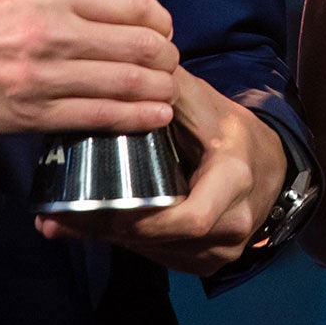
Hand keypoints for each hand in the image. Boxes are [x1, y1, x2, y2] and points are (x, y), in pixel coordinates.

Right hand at [0, 0, 177, 137]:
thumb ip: (69, 1)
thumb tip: (119, 13)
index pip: (131, 5)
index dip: (160, 19)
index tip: (165, 29)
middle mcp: (53, 32)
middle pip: (137, 46)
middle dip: (166, 57)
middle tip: (171, 62)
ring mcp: (44, 77)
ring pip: (124, 83)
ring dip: (158, 89)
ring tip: (169, 90)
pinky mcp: (33, 115)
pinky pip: (98, 117)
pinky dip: (135, 118)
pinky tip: (153, 117)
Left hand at [35, 66, 286, 274]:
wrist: (265, 163)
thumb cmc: (226, 128)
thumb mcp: (202, 102)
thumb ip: (166, 87)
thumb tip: (121, 63)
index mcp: (234, 179)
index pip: (191, 218)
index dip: (144, 220)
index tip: (97, 206)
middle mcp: (234, 221)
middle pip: (165, 239)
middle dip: (112, 229)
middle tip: (60, 218)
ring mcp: (224, 248)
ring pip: (158, 253)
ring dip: (113, 239)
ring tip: (64, 223)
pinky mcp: (210, 261)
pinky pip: (164, 258)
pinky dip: (128, 244)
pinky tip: (93, 229)